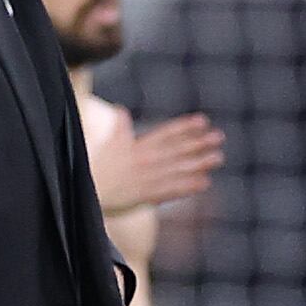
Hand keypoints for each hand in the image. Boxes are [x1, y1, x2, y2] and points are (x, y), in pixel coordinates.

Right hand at [86, 106, 222, 214]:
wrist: (86, 194)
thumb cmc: (96, 170)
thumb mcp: (109, 146)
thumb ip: (119, 128)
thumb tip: (120, 109)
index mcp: (137, 147)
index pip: (165, 134)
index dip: (185, 127)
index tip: (202, 121)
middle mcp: (145, 160)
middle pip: (177, 149)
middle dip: (199, 143)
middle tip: (219, 137)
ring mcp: (147, 178)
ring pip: (178, 168)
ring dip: (199, 163)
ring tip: (218, 157)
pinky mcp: (146, 196)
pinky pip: (171, 190)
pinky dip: (188, 186)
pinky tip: (204, 182)